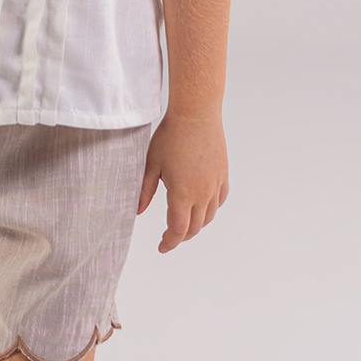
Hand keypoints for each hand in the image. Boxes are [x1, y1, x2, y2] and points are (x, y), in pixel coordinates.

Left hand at [137, 112, 228, 252]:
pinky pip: (219, 200)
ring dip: (196, 224)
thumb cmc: (171, 136)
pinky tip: (201, 205)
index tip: (162, 246)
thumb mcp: (151, 164)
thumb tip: (137, 211)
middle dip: (181, 236)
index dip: (170, 242)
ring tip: (183, 223)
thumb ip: (144, 190)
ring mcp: (215, 184)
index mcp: (182, 193)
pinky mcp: (223, 174)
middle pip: (195, 227)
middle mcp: (203, 193)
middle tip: (169, 236)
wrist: (196, 113)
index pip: (178, 230)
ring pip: (209, 216)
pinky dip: (210, 209)